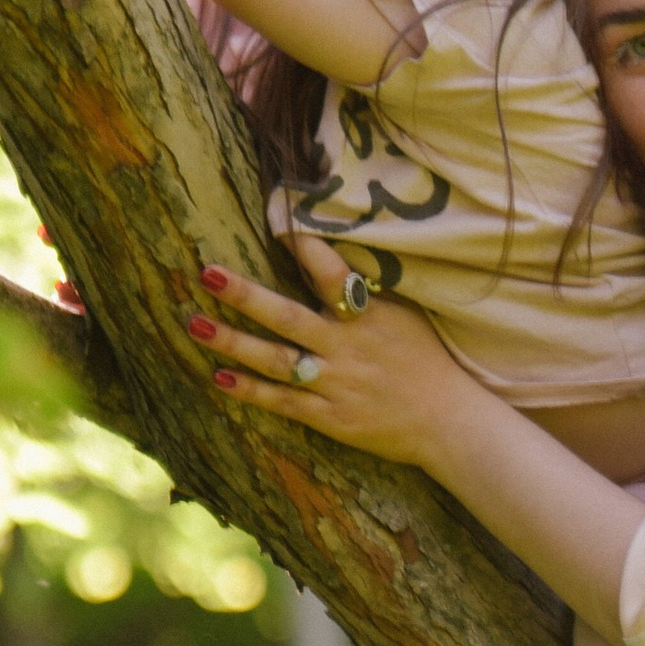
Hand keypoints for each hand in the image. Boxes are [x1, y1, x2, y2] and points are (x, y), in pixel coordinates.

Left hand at [184, 257, 465, 459]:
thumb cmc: (425, 359)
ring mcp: (336, 384)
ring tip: (196, 323)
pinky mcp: (331, 418)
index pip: (334, 276)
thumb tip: (322, 252)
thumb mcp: (402, 314)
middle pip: (287, 317)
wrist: (448, 422)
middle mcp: (347, 348)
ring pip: (276, 360)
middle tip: (208, 272)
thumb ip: (363, 290)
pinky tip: (219, 378)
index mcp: (368, 316)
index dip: (307, 249)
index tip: (280, 224)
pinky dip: (252, 391)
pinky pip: (284, 402)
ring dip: (233, 342)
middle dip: (246, 294)